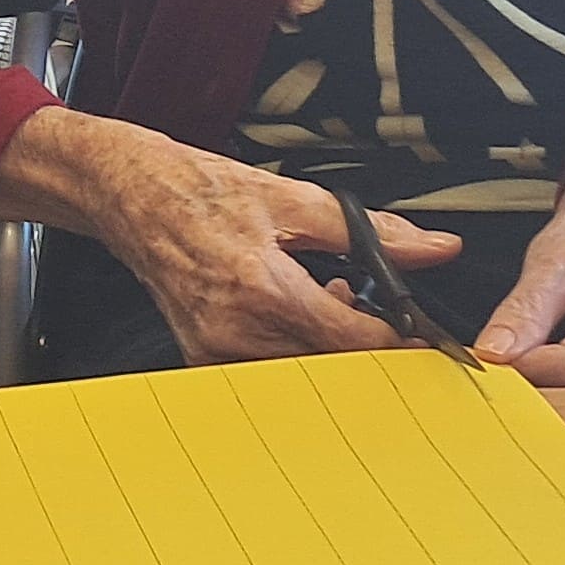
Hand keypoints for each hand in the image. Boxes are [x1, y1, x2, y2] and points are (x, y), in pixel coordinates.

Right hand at [0, 107, 460, 363]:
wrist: (129, 195)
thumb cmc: (200, 190)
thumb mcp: (292, 198)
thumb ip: (371, 231)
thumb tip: (435, 248)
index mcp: (261, 286)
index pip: (353, 341)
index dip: (399, 346)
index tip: (426, 341)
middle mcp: (234, 329)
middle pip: (330, 368)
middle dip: (365, 347)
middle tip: (381, 314)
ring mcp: (214, 350)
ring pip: (301, 375)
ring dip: (329, 349)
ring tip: (331, 300)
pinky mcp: (202, 357)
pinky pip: (268, 371)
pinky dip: (295, 350)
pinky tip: (296, 312)